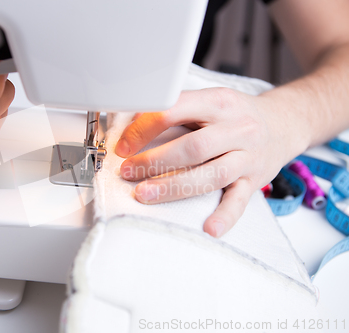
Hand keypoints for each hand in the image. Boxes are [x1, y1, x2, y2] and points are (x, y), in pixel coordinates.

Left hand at [115, 88, 307, 237]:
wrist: (283, 122)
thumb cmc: (236, 114)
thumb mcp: (210, 100)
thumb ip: (178, 110)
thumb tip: (133, 126)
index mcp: (219, 102)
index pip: (174, 111)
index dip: (144, 129)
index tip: (124, 146)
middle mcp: (237, 129)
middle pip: (192, 147)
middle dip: (154, 161)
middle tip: (127, 172)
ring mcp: (248, 157)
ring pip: (210, 175)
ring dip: (173, 187)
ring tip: (144, 194)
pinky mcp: (254, 180)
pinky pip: (240, 201)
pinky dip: (225, 216)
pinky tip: (209, 228)